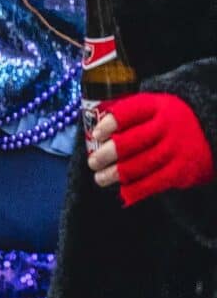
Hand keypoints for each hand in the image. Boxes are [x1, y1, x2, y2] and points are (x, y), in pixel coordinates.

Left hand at [87, 92, 215, 204]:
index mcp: (157, 106)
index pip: (129, 112)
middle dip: (107, 154)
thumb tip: (94, 134)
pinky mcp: (182, 170)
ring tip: (100, 178)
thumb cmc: (169, 121)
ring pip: (141, 164)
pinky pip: (156, 182)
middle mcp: (168, 126)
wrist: (208, 132)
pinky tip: (123, 191)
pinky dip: (137, 189)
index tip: (96, 134)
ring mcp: (176, 149)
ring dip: (116, 174)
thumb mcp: (154, 108)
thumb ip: (129, 114)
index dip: (110, 123)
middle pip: (132, 141)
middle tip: (92, 162)